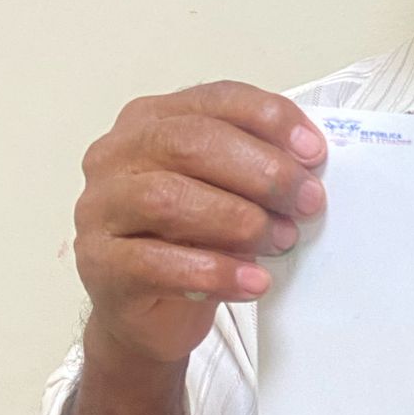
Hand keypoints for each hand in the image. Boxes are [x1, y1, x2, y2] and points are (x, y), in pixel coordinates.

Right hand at [73, 81, 326, 364]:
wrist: (149, 314)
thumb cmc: (191, 243)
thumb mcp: (227, 194)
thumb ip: (255, 170)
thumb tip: (308, 167)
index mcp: (151, 121)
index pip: (214, 99)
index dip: (269, 119)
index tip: (314, 152)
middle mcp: (116, 156)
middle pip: (190, 143)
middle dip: (261, 171)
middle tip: (306, 202)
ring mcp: (100, 209)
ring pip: (167, 199)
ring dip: (238, 220)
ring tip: (281, 241)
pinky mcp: (99, 264)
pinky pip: (156, 264)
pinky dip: (215, 272)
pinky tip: (253, 281)